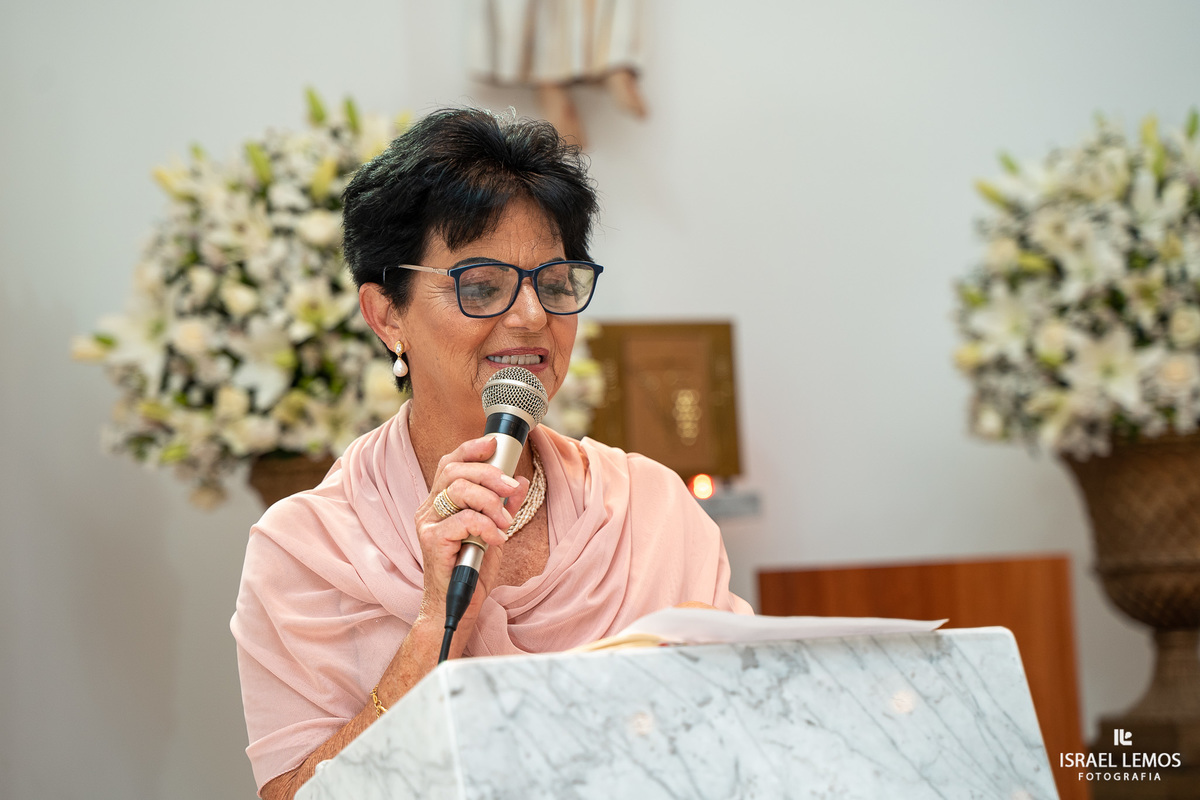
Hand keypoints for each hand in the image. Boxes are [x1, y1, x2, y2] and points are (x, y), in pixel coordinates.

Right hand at [414, 437, 529, 630]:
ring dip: (490, 501)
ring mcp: (427, 524)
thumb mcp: (494, 532)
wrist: (455, 609)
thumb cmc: (471, 571)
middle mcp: (428, 509)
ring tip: (505, 520)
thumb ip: (503, 507)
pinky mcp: (432, 541)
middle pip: (454, 471)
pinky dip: (486, 526)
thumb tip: (519, 481)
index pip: (449, 463)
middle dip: (488, 473)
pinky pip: (463, 520)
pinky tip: (497, 539)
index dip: (471, 449)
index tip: (494, 444)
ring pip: (458, 490)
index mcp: (439, 502)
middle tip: (511, 488)